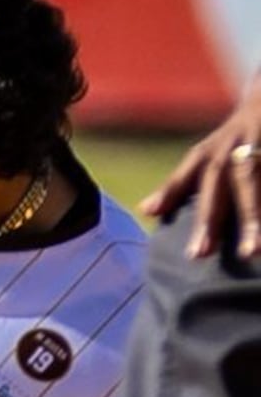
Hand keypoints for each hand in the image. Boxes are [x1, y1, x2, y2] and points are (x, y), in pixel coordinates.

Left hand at [144, 68, 260, 260]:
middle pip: (217, 183)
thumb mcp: (205, 156)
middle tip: (199, 254)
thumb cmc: (232, 142)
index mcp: (207, 154)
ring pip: (252, 182)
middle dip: (209, 218)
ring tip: (252, 253)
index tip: (151, 215)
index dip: (168, 193)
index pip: (184, 175)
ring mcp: (254, 148)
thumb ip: (180, 185)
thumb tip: (146, 211)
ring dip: (253, 219)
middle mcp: (228, 150)